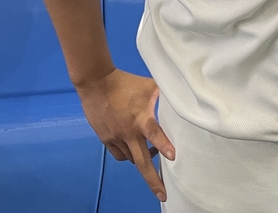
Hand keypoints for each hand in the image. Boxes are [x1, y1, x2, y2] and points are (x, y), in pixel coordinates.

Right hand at [75, 69, 174, 200]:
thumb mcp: (149, 85)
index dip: (163, 144)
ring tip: (152, 157)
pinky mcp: (106, 139)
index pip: (154, 133)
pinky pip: (119, 154)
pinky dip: (128, 156)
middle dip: (153, 180)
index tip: (173, 156)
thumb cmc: (126, 83)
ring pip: (131, 159)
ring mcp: (116, 137)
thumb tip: (181, 97)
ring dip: (142, 161)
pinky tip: (134, 149)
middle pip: (142, 161)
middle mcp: (128, 132)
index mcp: (140, 118)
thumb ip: (163, 96)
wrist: (96, 82)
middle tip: (163, 194)